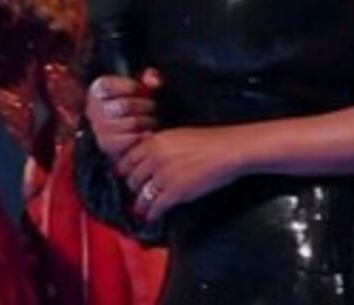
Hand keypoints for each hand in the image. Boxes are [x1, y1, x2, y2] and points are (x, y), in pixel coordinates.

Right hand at [85, 68, 161, 160]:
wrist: (128, 130)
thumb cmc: (134, 104)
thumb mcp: (141, 86)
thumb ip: (150, 77)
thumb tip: (154, 81)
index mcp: (98, 90)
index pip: (108, 86)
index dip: (129, 86)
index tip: (140, 88)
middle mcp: (93, 109)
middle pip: (123, 106)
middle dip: (144, 105)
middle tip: (153, 106)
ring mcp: (99, 128)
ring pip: (130, 123)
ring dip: (147, 122)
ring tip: (152, 120)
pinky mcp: (107, 144)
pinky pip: (130, 140)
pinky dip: (143, 136)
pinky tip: (148, 132)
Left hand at [118, 126, 248, 221]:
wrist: (228, 150)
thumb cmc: (209, 141)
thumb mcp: (177, 135)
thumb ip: (159, 145)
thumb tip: (150, 156)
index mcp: (154, 141)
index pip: (128, 158)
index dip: (124, 170)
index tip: (124, 176)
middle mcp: (154, 158)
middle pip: (132, 177)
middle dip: (133, 187)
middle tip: (136, 192)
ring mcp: (164, 175)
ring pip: (142, 193)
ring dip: (140, 204)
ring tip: (139, 209)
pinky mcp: (176, 191)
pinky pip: (156, 206)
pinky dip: (152, 213)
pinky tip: (151, 217)